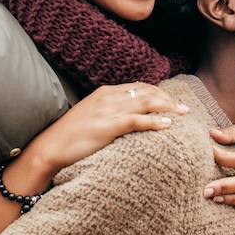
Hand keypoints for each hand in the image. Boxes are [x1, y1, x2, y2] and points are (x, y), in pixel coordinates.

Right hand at [26, 82, 188, 177]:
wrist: (49, 148)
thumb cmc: (70, 137)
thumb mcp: (92, 117)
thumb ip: (109, 113)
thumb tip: (129, 119)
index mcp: (105, 92)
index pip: (140, 87)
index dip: (160, 92)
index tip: (173, 101)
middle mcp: (108, 96)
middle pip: (147, 92)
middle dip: (169, 99)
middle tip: (185, 108)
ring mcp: (107, 110)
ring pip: (146, 102)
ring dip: (167, 107)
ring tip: (182, 114)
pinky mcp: (107, 126)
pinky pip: (137, 120)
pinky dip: (154, 121)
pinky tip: (167, 125)